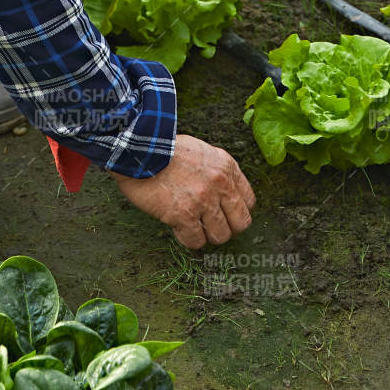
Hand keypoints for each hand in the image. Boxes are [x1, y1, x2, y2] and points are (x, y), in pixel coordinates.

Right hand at [108, 133, 254, 248]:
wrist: (139, 147)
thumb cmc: (165, 149)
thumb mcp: (201, 151)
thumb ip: (216, 172)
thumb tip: (222, 196)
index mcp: (226, 166)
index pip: (249, 201)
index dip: (236, 211)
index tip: (224, 213)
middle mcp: (220, 183)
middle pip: (241, 223)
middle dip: (226, 227)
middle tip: (210, 225)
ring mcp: (203, 200)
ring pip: (221, 236)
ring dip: (206, 235)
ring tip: (192, 226)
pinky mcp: (184, 215)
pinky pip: (196, 242)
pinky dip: (187, 239)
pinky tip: (178, 227)